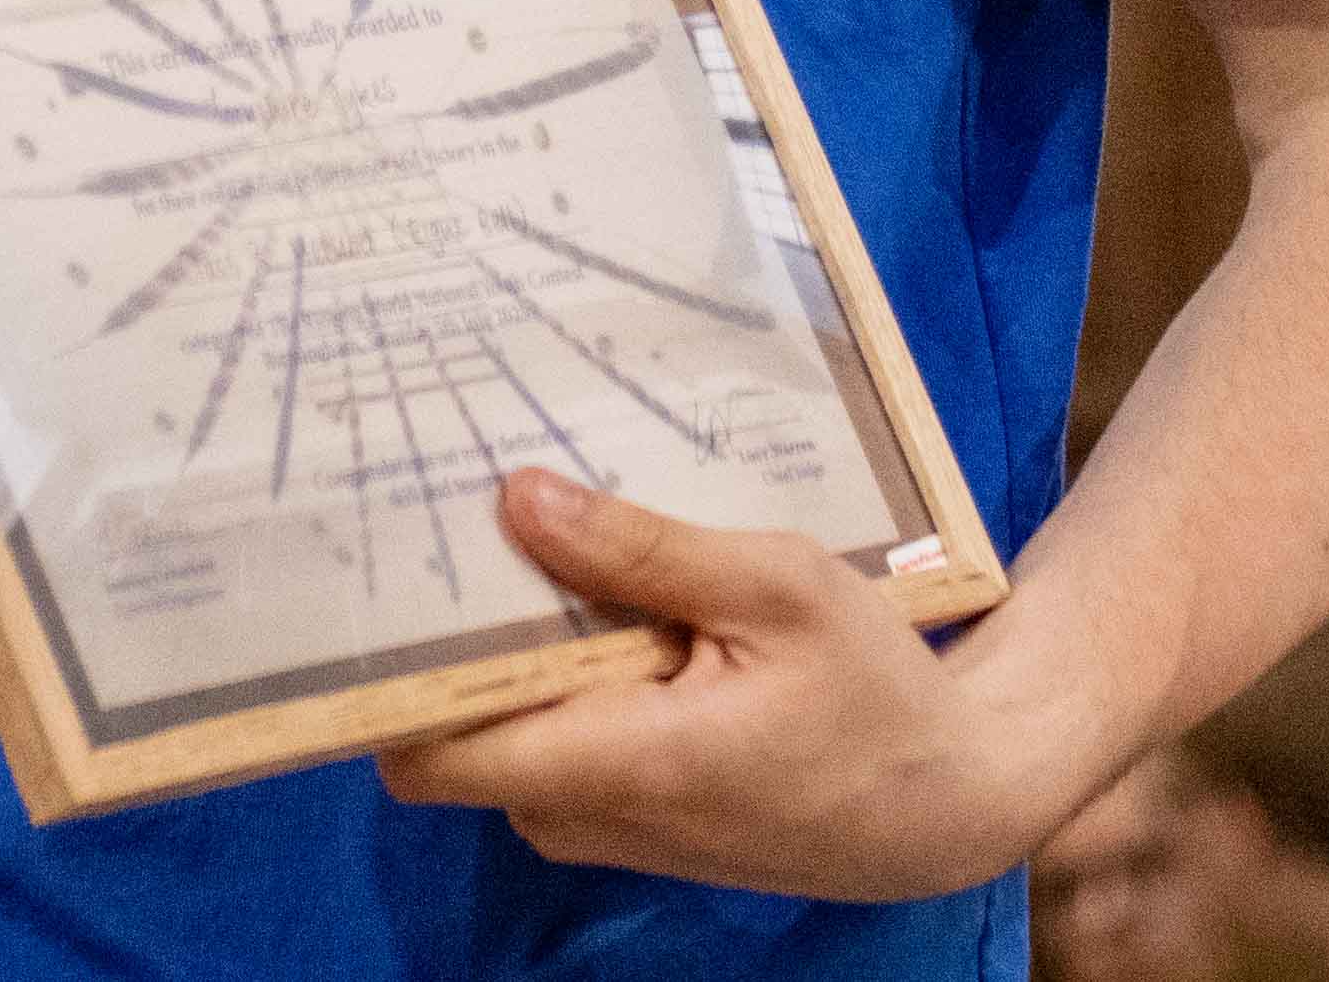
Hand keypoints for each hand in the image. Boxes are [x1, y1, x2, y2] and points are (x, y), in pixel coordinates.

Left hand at [373, 476, 1055, 902]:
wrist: (954, 800)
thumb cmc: (873, 688)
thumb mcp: (775, 586)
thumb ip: (641, 551)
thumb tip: (513, 500)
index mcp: (626, 762)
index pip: (439, 754)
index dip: (387, 680)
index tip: (374, 582)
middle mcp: (598, 814)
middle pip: (458, 740)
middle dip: (445, 644)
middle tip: (446, 520)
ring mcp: (618, 829)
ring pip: (507, 742)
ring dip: (508, 660)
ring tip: (522, 541)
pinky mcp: (642, 821)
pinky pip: (558, 751)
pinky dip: (558, 686)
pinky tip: (594, 602)